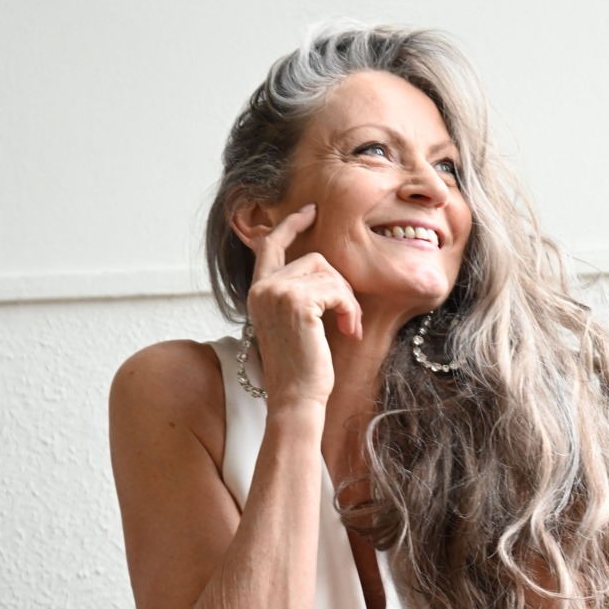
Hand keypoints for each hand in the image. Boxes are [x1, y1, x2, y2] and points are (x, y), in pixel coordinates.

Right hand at [245, 204, 361, 407]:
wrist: (295, 398)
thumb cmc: (300, 369)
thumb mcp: (293, 325)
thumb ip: (297, 295)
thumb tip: (322, 269)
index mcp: (258, 292)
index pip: (271, 245)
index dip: (291, 224)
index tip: (310, 211)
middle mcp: (263, 288)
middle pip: (314, 258)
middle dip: (339, 285)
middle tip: (349, 317)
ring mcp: (277, 293)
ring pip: (329, 273)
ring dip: (348, 300)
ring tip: (349, 327)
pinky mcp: (297, 302)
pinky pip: (337, 289)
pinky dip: (350, 308)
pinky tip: (349, 331)